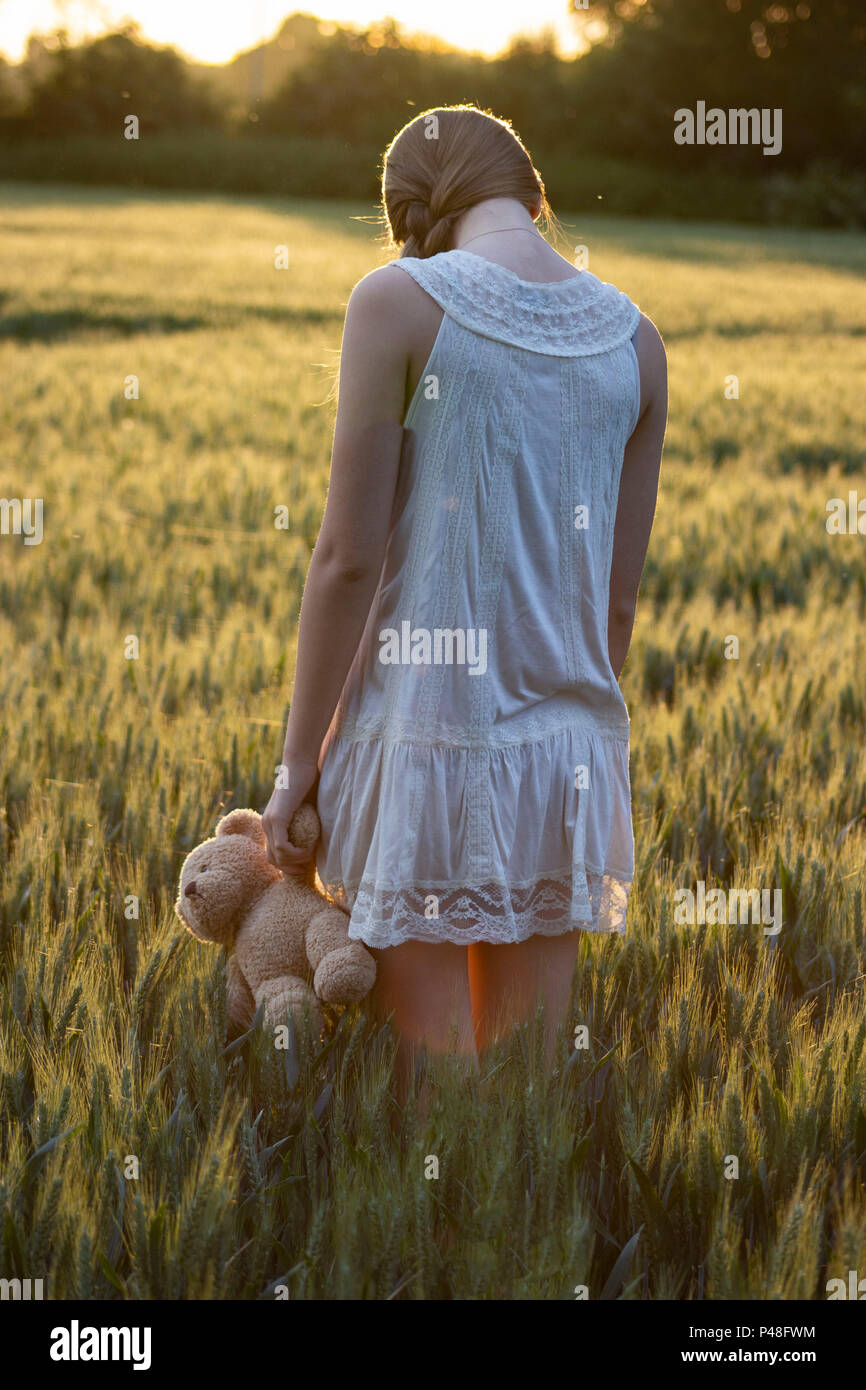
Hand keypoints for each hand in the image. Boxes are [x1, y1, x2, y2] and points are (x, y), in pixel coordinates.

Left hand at [261, 758, 318, 875]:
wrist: (301, 763)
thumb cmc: (309, 780)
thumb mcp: (309, 808)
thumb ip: (308, 823)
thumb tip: (319, 840)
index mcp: (272, 822)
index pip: (273, 852)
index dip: (288, 863)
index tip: (304, 865)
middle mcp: (267, 824)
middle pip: (272, 858)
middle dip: (289, 869)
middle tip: (305, 869)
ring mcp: (270, 822)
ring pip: (277, 856)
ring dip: (295, 861)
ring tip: (310, 854)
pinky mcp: (277, 819)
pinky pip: (282, 847)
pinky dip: (296, 853)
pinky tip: (308, 849)